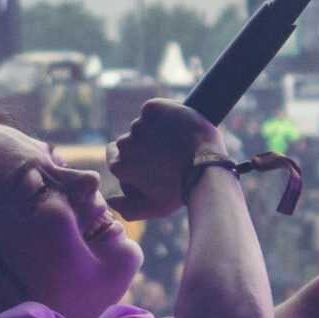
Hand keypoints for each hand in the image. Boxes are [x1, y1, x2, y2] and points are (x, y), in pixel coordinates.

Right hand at [107, 100, 228, 221]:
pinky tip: (177, 127)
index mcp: (120, 165)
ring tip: (176, 142)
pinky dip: (164, 114)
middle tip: (167, 154)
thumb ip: (128, 210)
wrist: (207, 165)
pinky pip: (154, 109)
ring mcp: (138, 124)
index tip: (150, 161)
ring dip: (155, 130)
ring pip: (143, 124)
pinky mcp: (153, 108)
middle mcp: (124, 143)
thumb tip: (111, 201)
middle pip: (129, 139)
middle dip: (144, 145)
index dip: (134, 158)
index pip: (115, 155)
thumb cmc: (182, 190)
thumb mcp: (155, 207)